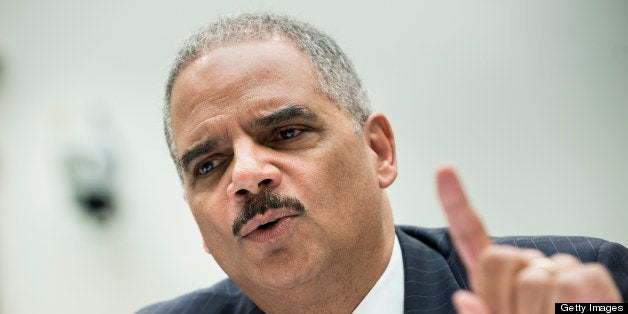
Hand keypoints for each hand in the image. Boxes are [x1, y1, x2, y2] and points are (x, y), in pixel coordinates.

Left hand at [436, 165, 621, 313]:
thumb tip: (463, 299)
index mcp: (495, 278)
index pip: (470, 234)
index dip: (456, 201)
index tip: (443, 169)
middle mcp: (526, 266)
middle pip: (496, 259)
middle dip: (501, 296)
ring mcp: (557, 268)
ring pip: (531, 277)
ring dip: (536, 310)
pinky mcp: (589, 275)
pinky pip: (566, 283)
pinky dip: (566, 306)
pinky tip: (573, 311)